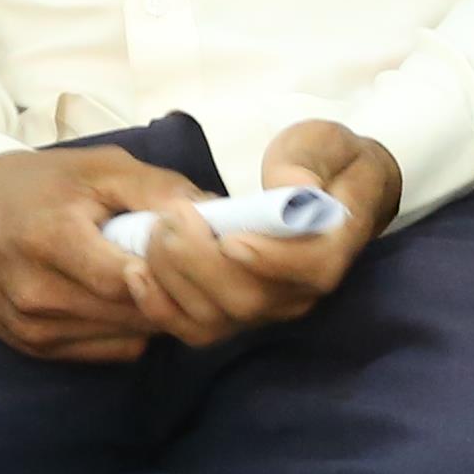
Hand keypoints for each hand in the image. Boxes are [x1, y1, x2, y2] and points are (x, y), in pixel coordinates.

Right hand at [0, 145, 205, 363]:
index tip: (201, 254)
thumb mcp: (102, 169)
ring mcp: (28, 324)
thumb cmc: (44, 185)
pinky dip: (132, 331)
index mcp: (50, 241)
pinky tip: (138, 302)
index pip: (129, 278)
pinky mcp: (29, 344)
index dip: (174, 270)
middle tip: (204, 273)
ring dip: (157, 314)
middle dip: (176, 294)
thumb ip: (160, 189)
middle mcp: (34, 292)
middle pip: (130, 311)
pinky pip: (106, 351)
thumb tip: (221, 212)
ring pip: (124, 335)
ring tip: (173, 283)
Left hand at [113, 124, 398, 350]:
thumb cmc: (323, 161)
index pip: (312, 268)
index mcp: (336, 245)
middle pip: (251, 300)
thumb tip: (293, 186)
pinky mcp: (236, 313)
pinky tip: (137, 272)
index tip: (230, 237)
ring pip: (216, 317)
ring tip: (156, 229)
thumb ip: (306, 163)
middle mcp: (303, 289)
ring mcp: (268, 307)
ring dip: (174, 277)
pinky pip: (193, 329)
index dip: (271, 260)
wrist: (327, 188)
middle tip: (172, 215)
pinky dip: (159, 307)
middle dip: (200, 262)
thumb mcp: (322, 144)